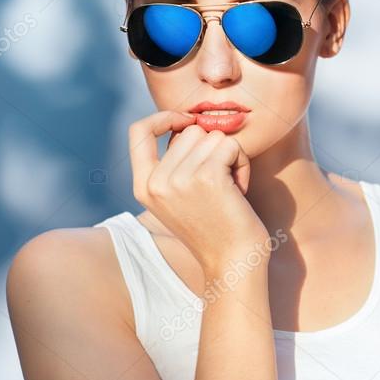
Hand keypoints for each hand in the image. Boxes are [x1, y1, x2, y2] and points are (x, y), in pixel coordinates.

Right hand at [128, 111, 270, 273]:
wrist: (233, 262)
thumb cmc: (216, 228)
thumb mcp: (181, 196)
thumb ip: (175, 164)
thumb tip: (189, 122)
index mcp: (143, 186)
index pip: (138, 131)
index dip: (163, 117)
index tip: (186, 120)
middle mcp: (155, 182)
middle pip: (189, 131)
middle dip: (212, 148)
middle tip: (220, 182)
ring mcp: (179, 179)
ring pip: (212, 136)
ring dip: (230, 157)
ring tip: (229, 189)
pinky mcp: (207, 176)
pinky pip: (231, 146)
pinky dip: (242, 163)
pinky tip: (239, 190)